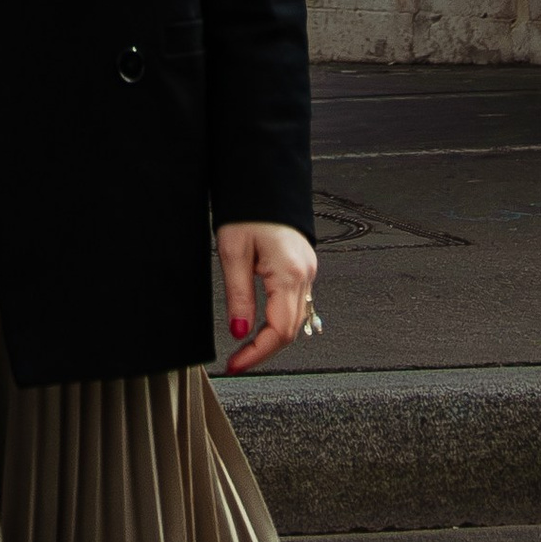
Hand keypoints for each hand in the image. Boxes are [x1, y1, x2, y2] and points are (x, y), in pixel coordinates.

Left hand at [217, 221, 316, 373]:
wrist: (263, 177)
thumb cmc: (249, 206)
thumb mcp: (233, 251)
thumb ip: (238, 295)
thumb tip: (240, 332)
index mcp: (290, 272)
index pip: (279, 332)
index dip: (257, 354)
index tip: (235, 364)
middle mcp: (305, 274)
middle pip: (291, 331)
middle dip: (264, 350)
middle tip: (237, 361)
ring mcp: (307, 269)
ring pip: (295, 319)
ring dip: (272, 338)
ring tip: (246, 348)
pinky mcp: (303, 265)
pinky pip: (296, 303)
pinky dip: (280, 321)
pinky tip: (262, 326)